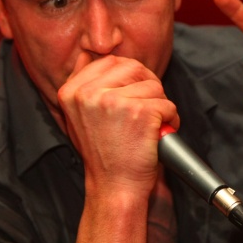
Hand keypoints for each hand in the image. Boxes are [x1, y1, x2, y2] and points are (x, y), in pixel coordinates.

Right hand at [57, 53, 177, 198]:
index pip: (110, 61)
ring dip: (161, 105)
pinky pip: (168, 104)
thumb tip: (89, 53)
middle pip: (135, 68)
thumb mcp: (80, 116)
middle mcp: (89, 94)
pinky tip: (158, 136)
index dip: (130, 76)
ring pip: (154, 86)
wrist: (114, 188)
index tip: (132, 96)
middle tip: (148, 110)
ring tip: (150, 128)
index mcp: (71, 91)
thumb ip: (85, 85)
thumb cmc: (104, 155)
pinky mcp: (140, 113)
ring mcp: (114, 102)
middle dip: (148, 86)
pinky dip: (171, 120)